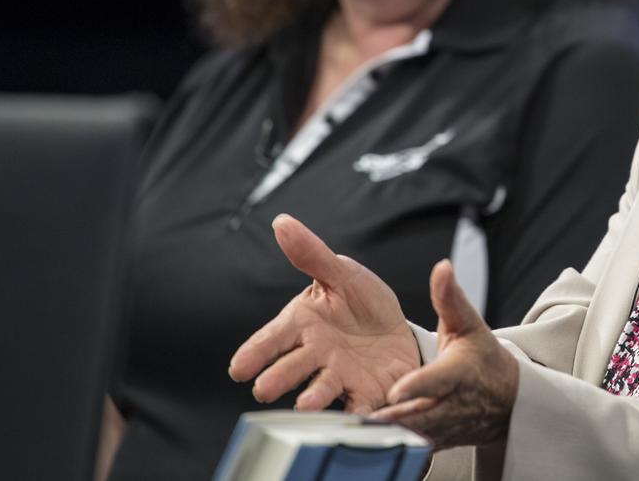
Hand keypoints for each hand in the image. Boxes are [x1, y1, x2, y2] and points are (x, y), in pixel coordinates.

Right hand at [228, 214, 420, 412]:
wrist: (399, 331)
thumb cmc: (360, 303)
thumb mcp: (342, 273)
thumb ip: (312, 254)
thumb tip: (282, 222)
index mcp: (303, 325)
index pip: (272, 339)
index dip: (254, 352)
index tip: (238, 367)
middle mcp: (315, 355)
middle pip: (291, 367)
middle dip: (277, 378)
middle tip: (263, 389)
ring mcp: (339, 376)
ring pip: (321, 388)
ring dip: (312, 398)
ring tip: (304, 405)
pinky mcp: (366, 392)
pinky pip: (360, 404)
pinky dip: (358, 412)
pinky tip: (358, 417)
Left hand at [369, 260, 518, 448]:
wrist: (505, 400)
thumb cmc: (482, 356)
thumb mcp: (469, 324)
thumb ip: (450, 298)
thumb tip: (442, 267)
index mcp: (460, 372)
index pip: (438, 380)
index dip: (418, 386)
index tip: (396, 390)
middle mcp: (451, 404)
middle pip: (419, 415)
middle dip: (391, 419)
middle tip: (359, 418)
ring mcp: (443, 428)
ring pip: (412, 435)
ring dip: (385, 435)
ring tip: (351, 430)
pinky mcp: (434, 442)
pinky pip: (410, 446)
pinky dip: (389, 444)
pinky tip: (360, 441)